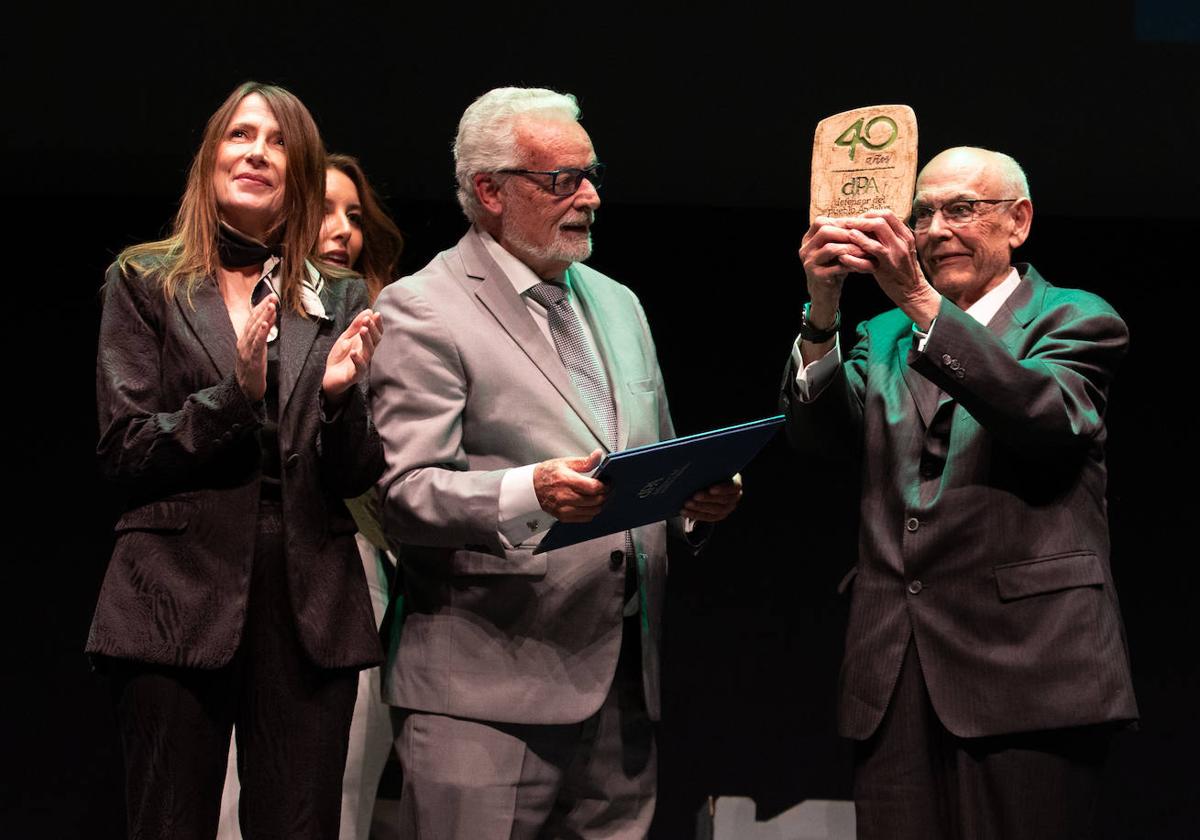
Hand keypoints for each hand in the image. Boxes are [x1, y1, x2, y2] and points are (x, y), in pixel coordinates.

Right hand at [236, 294, 276, 401]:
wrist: (246, 389)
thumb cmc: (253, 368)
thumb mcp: (258, 348)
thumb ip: (263, 334)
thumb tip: (270, 318)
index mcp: (245, 338)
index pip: (253, 319)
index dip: (261, 307)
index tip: (271, 296)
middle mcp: (243, 342)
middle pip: (253, 321)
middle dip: (263, 308)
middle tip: (273, 296)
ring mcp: (246, 350)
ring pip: (254, 330)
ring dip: (263, 317)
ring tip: (271, 306)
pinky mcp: (251, 359)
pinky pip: (256, 344)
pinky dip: (261, 333)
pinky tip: (265, 324)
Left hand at [322, 308, 383, 403]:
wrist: (329, 377)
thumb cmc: (340, 357)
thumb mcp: (346, 337)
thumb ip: (356, 325)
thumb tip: (368, 310)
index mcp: (365, 345)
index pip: (376, 333)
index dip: (377, 324)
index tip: (376, 314)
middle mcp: (366, 354)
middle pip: (375, 341)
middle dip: (372, 330)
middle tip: (367, 320)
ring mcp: (362, 364)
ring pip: (369, 352)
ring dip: (367, 340)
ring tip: (363, 330)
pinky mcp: (355, 375)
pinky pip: (359, 368)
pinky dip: (357, 360)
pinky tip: (354, 352)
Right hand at [534, 449, 607, 522]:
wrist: (531, 487)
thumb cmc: (547, 474)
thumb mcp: (565, 462)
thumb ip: (585, 461)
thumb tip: (598, 455)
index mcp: (566, 480)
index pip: (593, 488)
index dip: (605, 486)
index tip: (608, 483)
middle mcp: (565, 497)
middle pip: (595, 501)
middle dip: (605, 495)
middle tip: (607, 489)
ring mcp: (564, 509)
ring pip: (592, 511)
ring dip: (600, 504)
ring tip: (599, 496)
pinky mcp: (563, 517)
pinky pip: (585, 518)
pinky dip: (591, 512)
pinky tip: (590, 504)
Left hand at [681, 473, 742, 522]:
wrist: (707, 482)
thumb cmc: (709, 472)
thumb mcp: (711, 468)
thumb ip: (708, 468)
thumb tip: (695, 461)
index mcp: (735, 482)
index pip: (734, 487)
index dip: (723, 489)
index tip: (711, 489)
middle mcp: (734, 497)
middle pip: (723, 500)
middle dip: (708, 499)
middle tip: (694, 496)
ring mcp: (727, 508)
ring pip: (715, 510)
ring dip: (700, 507)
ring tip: (687, 503)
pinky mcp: (718, 516)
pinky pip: (707, 517)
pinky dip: (695, 514)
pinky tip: (684, 511)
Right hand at [799, 217, 867, 322]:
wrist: (825, 295)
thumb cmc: (834, 270)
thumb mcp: (836, 250)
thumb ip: (842, 236)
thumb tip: (864, 219)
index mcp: (808, 239)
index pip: (822, 222)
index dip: (841, 221)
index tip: (860, 225)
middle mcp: (805, 249)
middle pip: (824, 230)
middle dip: (847, 232)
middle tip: (865, 236)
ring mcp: (809, 263)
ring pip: (831, 248)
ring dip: (852, 248)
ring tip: (867, 250)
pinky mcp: (816, 276)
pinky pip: (837, 266)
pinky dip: (853, 263)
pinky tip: (864, 264)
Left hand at [838, 210, 941, 328]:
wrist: (912, 293)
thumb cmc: (901, 273)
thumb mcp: (898, 252)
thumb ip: (887, 240)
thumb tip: (867, 228)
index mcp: (905, 236)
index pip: (887, 214)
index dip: (870, 215)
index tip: (858, 221)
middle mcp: (902, 241)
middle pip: (881, 219)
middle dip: (861, 220)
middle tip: (847, 224)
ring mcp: (895, 252)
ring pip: (877, 230)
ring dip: (858, 229)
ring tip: (845, 233)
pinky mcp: (887, 265)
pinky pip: (871, 250)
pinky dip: (856, 247)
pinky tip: (844, 253)